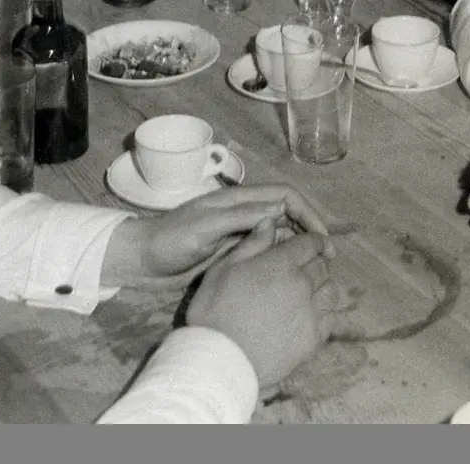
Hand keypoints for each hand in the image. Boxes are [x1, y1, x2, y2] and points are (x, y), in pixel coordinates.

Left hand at [101, 184, 331, 289]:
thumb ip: (240, 217)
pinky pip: (266, 249)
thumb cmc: (170, 241)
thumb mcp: (204, 227)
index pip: (283, 195)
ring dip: (299, 244)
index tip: (320, 237)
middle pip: (287, 212)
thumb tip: (280, 210)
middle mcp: (243, 212)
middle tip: (327, 257)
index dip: (306, 211)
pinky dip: (283, 257)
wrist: (142, 261)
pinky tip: (291, 275)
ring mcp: (239, 232)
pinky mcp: (234, 251)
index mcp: (238, 199)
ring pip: (279, 231)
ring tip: (315, 267)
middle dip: (309, 228)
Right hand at [187, 224, 341, 390]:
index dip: (312, 241)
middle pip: (322, 266)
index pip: (311, 243)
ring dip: (322, 288)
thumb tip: (269, 222)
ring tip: (308, 293)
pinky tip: (308, 317)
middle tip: (302, 270)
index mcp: (282, 264)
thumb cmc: (215, 312)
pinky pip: (330, 319)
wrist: (219, 362)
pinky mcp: (312, 340)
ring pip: (331, 291)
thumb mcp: (224, 270)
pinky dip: (324, 314)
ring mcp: (310, 314)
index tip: (310, 245)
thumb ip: (251, 244)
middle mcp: (302, 285)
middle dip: (315, 263)